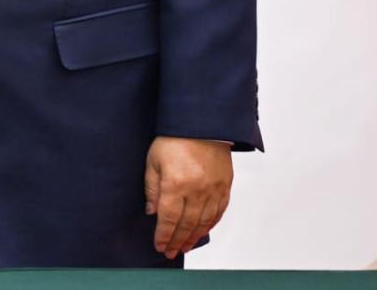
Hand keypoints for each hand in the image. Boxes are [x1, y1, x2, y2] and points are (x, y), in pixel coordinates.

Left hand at [144, 136, 232, 258]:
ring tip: (184, 247)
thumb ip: (152, 188)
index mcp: (175, 184)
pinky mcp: (225, 186)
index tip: (159, 246)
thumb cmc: (174, 139)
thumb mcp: (153, 160)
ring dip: (193, 237)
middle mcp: (196, 190)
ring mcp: (213, 190)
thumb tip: (151, 212)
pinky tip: (202, 232)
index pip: (168, 218)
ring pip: (204, 222)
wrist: (202, 124)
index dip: (163, 235)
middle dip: (177, 241)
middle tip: (170, 252)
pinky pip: (218, 212)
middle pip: (186, 224)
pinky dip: (210, 225)